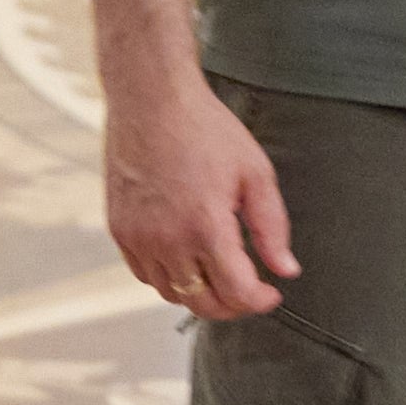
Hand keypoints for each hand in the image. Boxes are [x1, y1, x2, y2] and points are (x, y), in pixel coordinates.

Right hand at [103, 74, 299, 321]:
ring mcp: (138, 237)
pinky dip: (168, 277)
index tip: (271, 292)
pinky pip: (144, 274)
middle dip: (233, 305)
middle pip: (203, 304)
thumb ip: (272, 227)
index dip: (259, 301)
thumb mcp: (254, 172)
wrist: (150, 98)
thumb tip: (286, 269)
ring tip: (218, 273)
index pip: (236, 294)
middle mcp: (167, 239)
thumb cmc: (204, 128)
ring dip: (199, 293)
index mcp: (206, 226)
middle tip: (249, 290)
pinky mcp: (119, 229)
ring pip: (171, 294)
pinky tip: (186, 258)